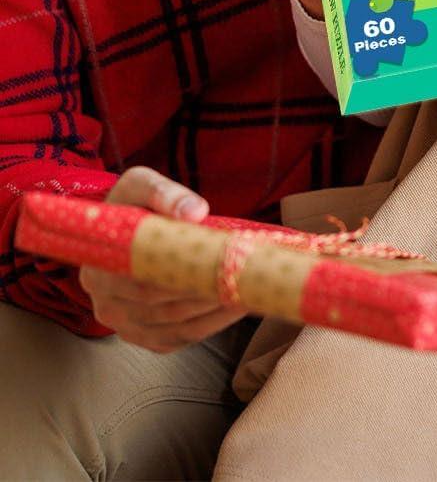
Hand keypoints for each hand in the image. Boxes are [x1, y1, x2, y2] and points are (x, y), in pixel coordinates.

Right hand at [79, 169, 244, 352]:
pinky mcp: (144, 336)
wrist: (124, 230)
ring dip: (216, 311)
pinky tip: (237, 305)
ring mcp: (124, 325)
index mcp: (99, 269)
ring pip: (176, 325)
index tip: (222, 262)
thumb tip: (195, 211)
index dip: (184, 275)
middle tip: (246, 277)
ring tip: (251, 289)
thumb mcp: (142, 186)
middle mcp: (106, 304)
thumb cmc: (133, 205)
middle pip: (163, 306)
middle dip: (207, 292)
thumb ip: (164, 193)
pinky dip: (212, 325)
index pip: (143, 281)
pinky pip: (180, 337)